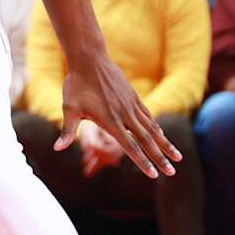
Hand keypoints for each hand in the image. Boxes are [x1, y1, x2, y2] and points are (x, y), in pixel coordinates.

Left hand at [58, 54, 179, 178]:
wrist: (90, 59)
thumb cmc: (77, 85)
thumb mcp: (69, 108)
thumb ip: (67, 131)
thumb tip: (56, 148)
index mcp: (110, 121)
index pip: (130, 146)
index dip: (143, 162)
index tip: (154, 175)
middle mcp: (125, 115)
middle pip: (146, 141)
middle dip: (160, 158)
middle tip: (172, 173)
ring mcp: (132, 105)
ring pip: (152, 129)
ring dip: (165, 144)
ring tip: (177, 157)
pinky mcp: (134, 97)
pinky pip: (149, 116)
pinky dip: (157, 128)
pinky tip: (162, 136)